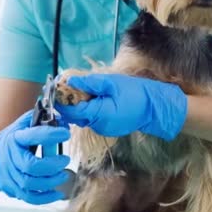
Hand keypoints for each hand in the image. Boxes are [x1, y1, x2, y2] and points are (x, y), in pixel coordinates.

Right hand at [0, 111, 70, 204]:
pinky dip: (45, 198)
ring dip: (50, 182)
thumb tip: (64, 122)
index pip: (32, 136)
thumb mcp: (23, 124)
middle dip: (52, 165)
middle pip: (30, 166)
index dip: (50, 135)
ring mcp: (9, 175)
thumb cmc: (13, 138)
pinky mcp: (11, 189)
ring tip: (63, 175)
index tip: (66, 133)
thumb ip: (42, 120)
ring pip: (29, 184)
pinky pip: (29, 198)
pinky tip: (58, 193)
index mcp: (15, 138)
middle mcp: (10, 158)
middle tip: (65, 159)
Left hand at [55, 74, 186, 140]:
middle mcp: (98, 126)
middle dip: (69, 101)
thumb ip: (90, 83)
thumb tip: (71, 81)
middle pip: (75, 115)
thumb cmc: (136, 93)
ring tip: (82, 89)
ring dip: (79, 105)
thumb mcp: (112, 83)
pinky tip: (93, 98)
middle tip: (68, 85)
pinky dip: (89, 109)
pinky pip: (92, 119)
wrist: (154, 107)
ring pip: (83, 117)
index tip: (56, 88)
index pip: (71, 111)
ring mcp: (103, 129)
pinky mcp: (108, 128)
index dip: (61, 100)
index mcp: (98, 115)